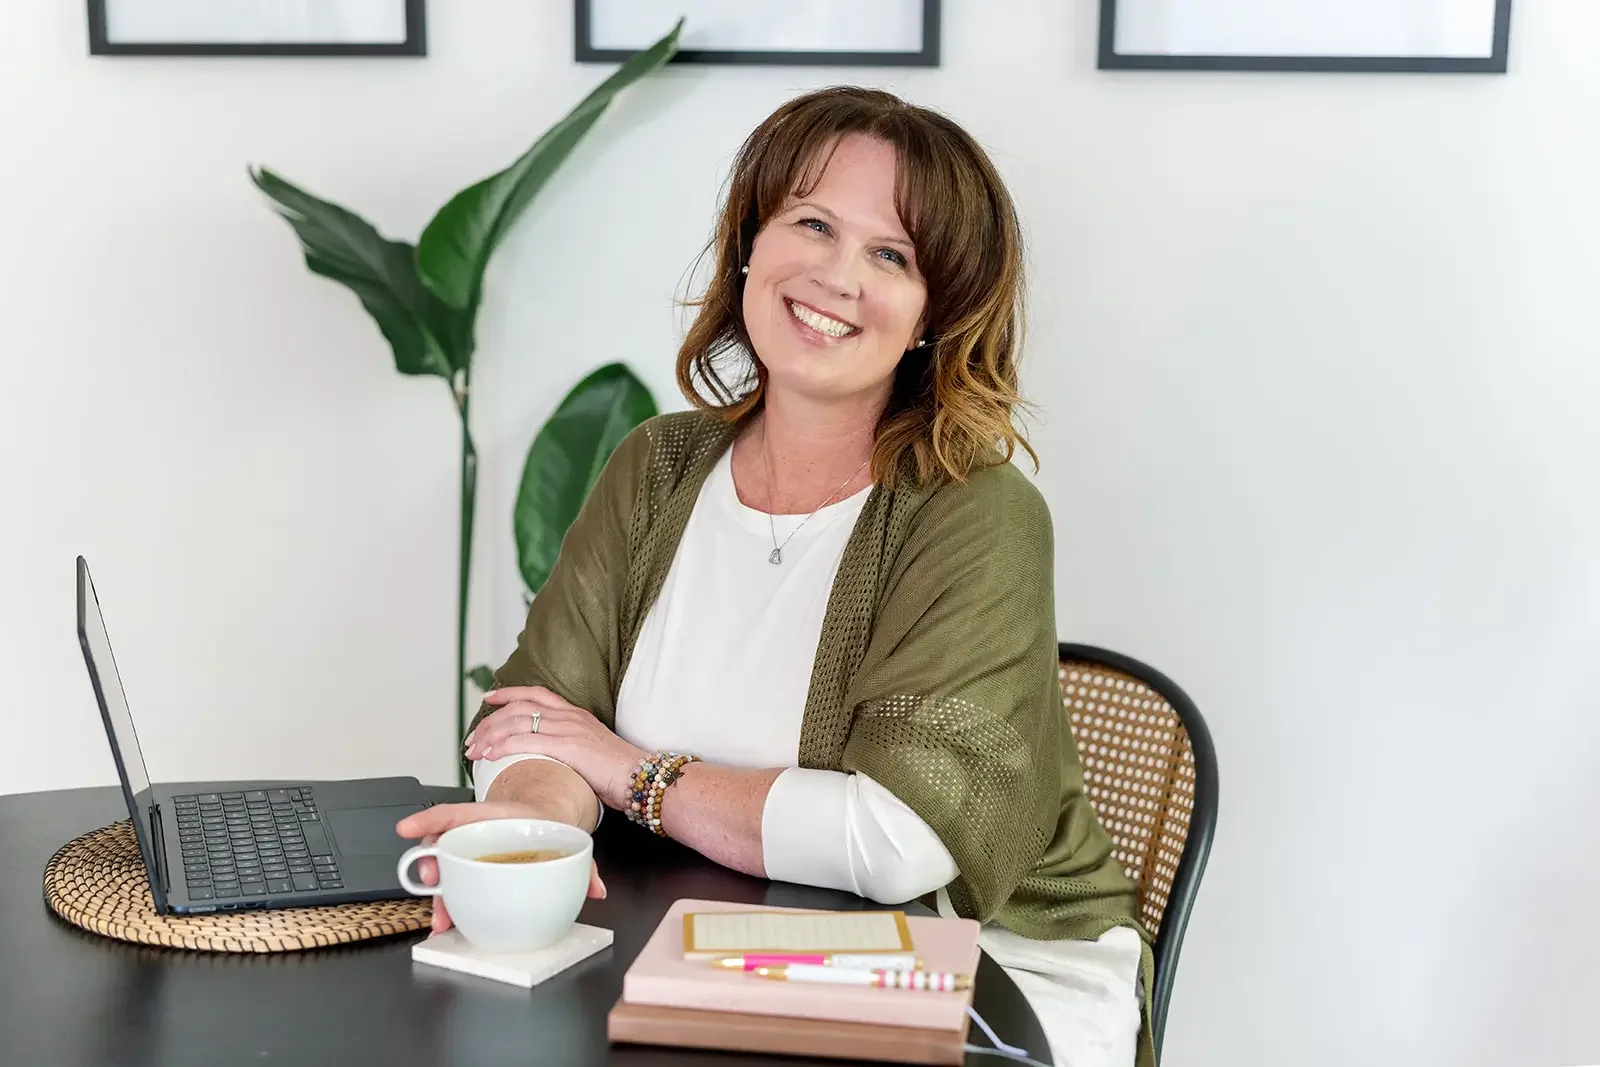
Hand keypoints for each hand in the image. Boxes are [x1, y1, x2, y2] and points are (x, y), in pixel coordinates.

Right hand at [395, 801, 606, 934]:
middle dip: (430, 868)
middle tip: (430, 885)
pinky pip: (453, 883)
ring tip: (441, 916)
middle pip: (443, 846)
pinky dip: (446, 902)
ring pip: (444, 869)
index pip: (457, 812)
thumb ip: (584, 864)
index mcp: (498, 816)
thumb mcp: (568, 839)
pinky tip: (447, 919)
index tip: (406, 827)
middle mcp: (478, 831)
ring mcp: (472, 849)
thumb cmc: (550, 827)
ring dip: (437, 895)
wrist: (548, 818)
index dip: (429, 819)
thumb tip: (597, 888)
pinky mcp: (472, 867)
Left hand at [463, 686, 644, 809]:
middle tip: (473, 738)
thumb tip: (546, 763)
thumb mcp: (590, 753)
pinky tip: (490, 755)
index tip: (489, 698)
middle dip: (490, 721)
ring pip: (517, 721)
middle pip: (518, 707)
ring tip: (474, 750)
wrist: (639, 777)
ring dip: (490, 735)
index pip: (536, 694)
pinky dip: (502, 746)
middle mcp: (570, 716)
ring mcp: (568, 728)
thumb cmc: (618, 773)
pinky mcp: (567, 745)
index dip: (509, 693)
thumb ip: (568, 750)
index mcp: (575, 714)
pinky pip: (525, 740)